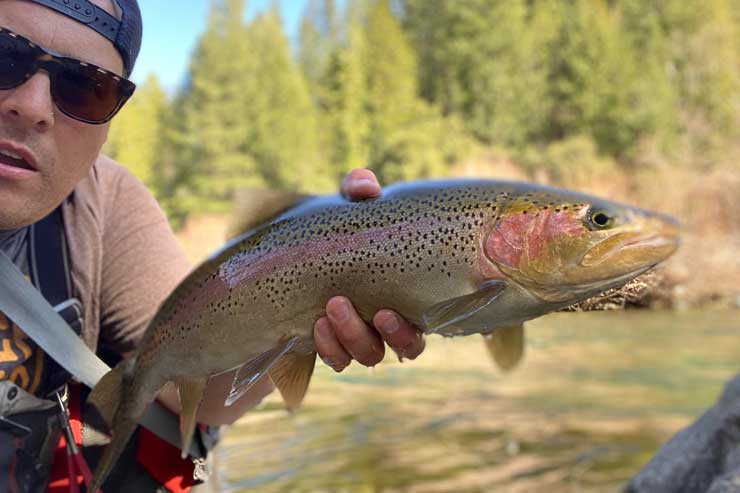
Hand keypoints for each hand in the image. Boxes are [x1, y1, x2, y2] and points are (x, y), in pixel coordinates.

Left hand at [313, 169, 425, 370]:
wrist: (299, 252)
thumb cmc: (340, 228)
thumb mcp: (349, 207)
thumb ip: (359, 190)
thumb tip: (367, 188)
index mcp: (411, 291)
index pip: (436, 316)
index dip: (434, 317)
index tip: (405, 307)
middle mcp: (394, 321)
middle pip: (408, 344)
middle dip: (395, 333)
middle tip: (378, 312)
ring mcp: (364, 335)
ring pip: (371, 354)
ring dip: (355, 336)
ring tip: (333, 308)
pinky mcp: (335, 346)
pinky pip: (339, 360)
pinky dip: (331, 349)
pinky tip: (318, 328)